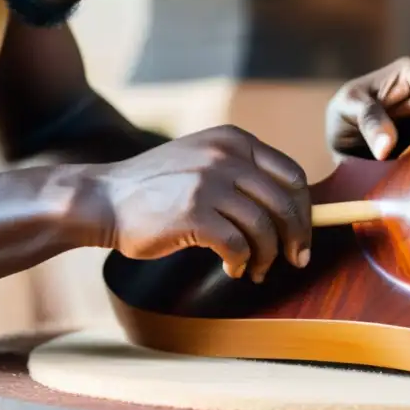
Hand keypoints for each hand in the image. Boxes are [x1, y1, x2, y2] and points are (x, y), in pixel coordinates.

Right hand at [92, 125, 310, 282]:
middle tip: (294, 260)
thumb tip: (289, 209)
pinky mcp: (194, 213)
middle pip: (285, 203)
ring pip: (264, 228)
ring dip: (266, 257)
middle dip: (296, 238)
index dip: (304, 209)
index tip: (303, 234)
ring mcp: (209, 183)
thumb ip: (240, 171)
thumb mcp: (202, 159)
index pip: (291, 175)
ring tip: (254, 270)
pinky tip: (231, 269)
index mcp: (233, 140)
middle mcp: (225, 156)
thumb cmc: (156, 187)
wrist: (105, 198)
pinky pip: (237, 246)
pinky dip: (241, 263)